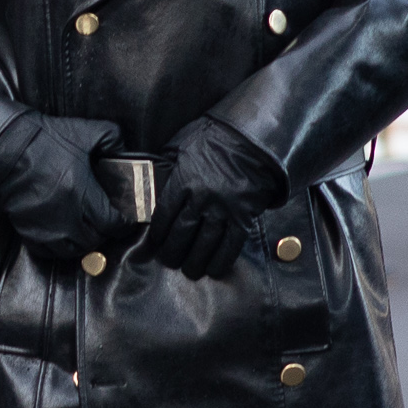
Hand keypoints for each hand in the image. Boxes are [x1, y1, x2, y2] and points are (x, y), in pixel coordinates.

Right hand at [0, 113, 131, 265]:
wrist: (6, 147)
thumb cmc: (43, 140)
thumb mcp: (84, 131)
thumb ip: (111, 138)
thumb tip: (124, 151)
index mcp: (81, 192)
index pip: (111, 223)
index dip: (122, 225)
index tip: (124, 221)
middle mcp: (65, 215)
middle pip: (93, 239)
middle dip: (103, 233)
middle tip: (105, 223)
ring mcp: (45, 226)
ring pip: (72, 250)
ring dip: (82, 243)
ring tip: (84, 231)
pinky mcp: (27, 230)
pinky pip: (48, 251)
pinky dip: (58, 248)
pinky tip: (62, 236)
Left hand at [151, 116, 283, 279]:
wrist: (254, 138)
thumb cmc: (216, 137)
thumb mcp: (183, 144)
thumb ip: (169, 164)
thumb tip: (153, 178)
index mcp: (183, 181)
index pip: (163, 215)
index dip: (157, 234)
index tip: (155, 243)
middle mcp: (201, 199)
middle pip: (181, 234)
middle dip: (173, 253)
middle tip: (170, 262)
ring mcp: (223, 209)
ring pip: (205, 244)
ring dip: (195, 262)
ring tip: (190, 271)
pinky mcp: (244, 216)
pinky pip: (231, 244)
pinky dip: (222, 260)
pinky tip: (215, 270)